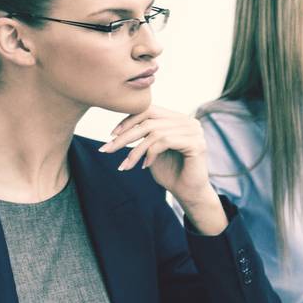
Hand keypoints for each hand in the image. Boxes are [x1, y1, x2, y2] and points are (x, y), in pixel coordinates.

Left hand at [100, 106, 226, 232]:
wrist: (188, 192)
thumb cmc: (169, 172)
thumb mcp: (152, 149)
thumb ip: (144, 134)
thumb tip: (120, 125)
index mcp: (179, 119)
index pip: (150, 110)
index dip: (129, 120)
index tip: (111, 135)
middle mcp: (189, 122)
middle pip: (150, 121)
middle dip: (125, 136)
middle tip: (106, 149)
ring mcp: (195, 131)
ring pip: (154, 133)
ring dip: (135, 150)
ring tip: (125, 165)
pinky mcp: (196, 144)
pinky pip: (164, 142)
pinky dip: (150, 154)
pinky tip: (145, 166)